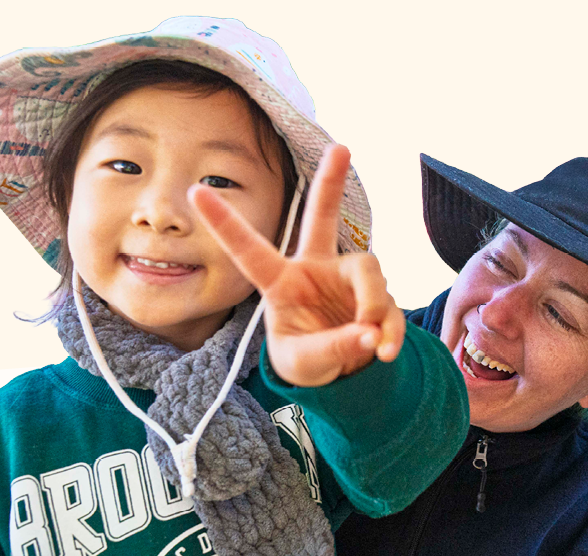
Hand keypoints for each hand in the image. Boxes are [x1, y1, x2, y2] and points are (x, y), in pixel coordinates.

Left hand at [193, 143, 404, 386]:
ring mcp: (347, 277)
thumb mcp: (305, 363)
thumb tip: (369, 332)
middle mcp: (314, 269)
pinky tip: (385, 352)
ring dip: (374, 305)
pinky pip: (390, 304)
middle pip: (321, 218)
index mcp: (280, 282)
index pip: (250, 250)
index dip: (224, 222)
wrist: (338, 376)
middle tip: (339, 147)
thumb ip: (332, 348)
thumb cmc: (305, 359)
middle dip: (330, 182)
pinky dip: (392, 331)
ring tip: (372, 344)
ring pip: (369, 271)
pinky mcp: (377, 292)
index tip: (196, 190)